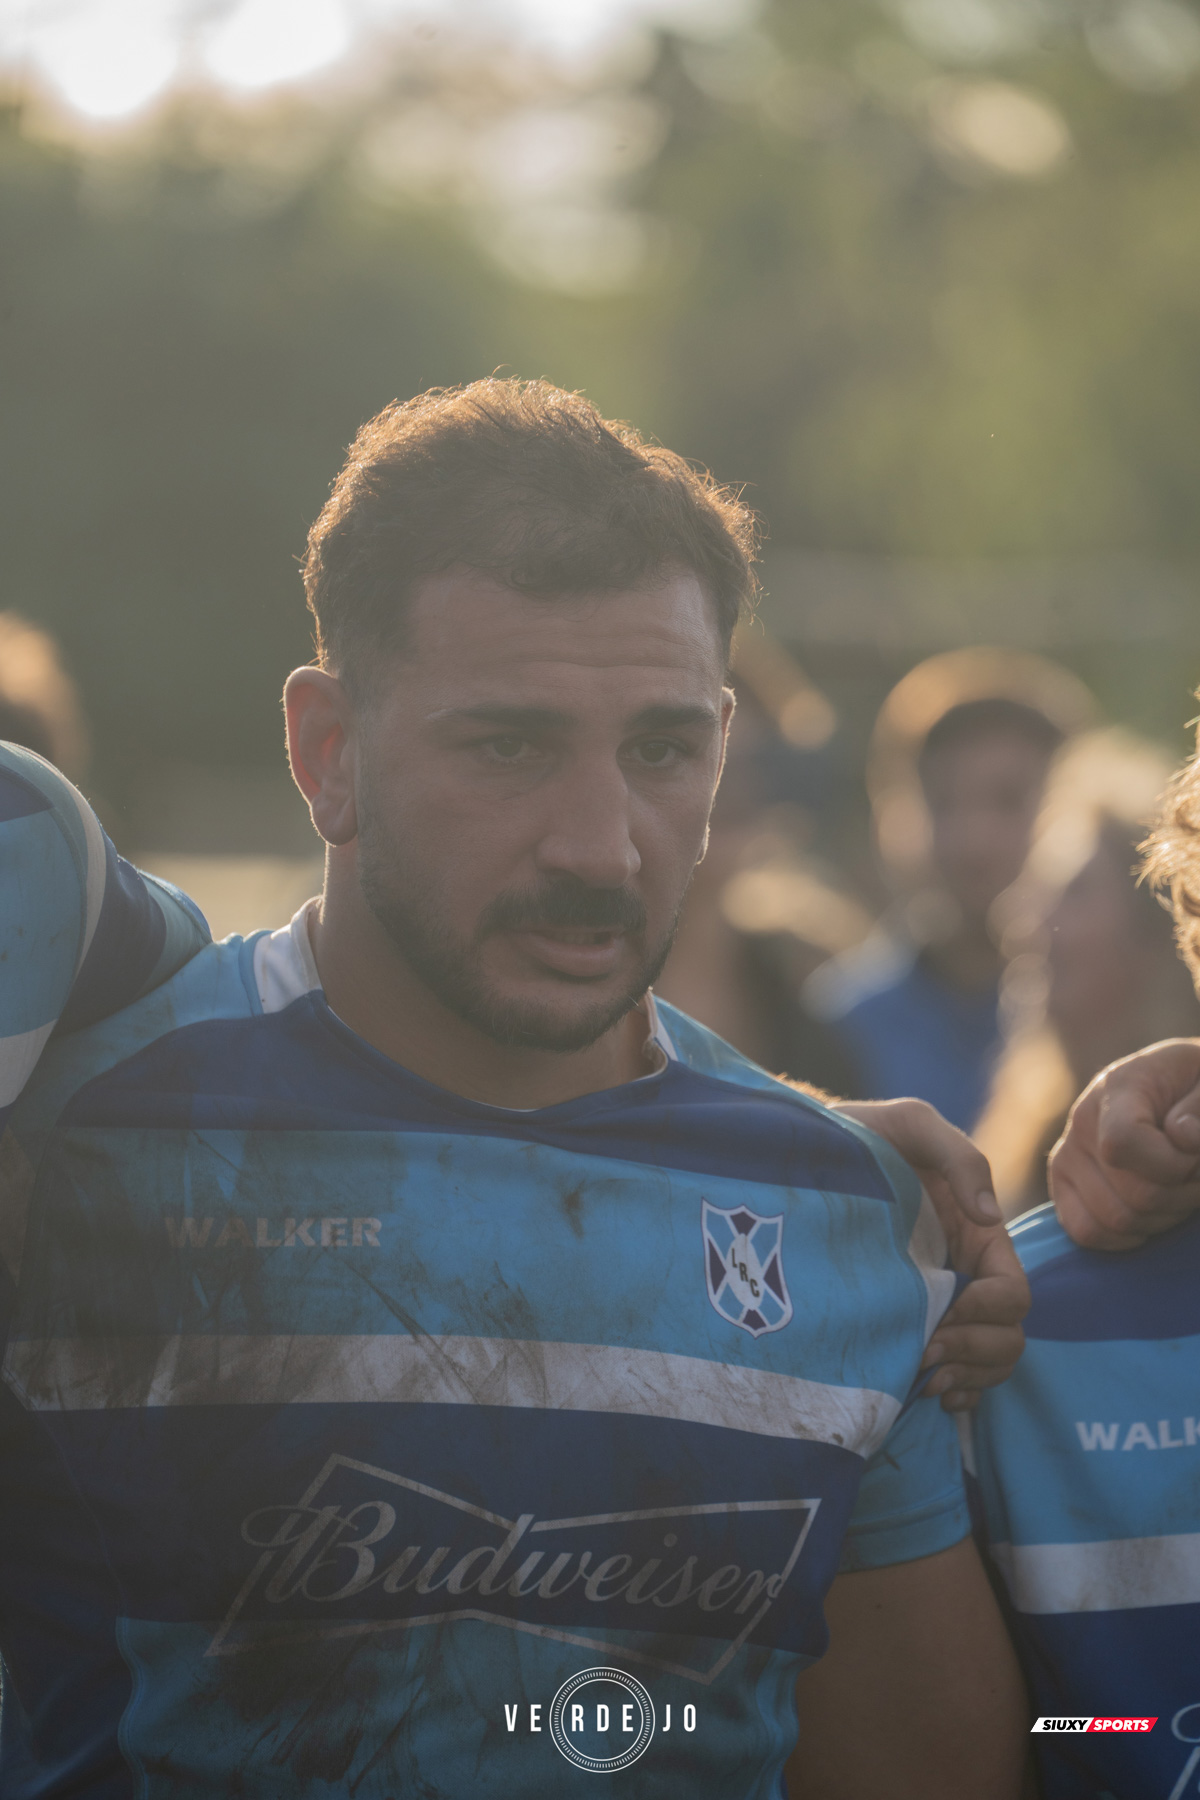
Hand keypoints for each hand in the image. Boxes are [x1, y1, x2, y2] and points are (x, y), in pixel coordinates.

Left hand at [832, 1097, 1028, 1412]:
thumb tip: (989, 1216)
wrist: (804, 1159)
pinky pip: (954, 1373)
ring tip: (925, 1379)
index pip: (1011, 1292)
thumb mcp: (911, 1126)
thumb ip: (959, 1158)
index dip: (991, 1311)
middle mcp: (964, 1275)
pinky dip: (956, 1392)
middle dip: (976, 1351)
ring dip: (967, 1377)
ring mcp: (937, 1305)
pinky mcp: (907, 1324)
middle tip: (927, 1354)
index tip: (949, 1311)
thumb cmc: (861, 1137)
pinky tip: (925, 1392)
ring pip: (986, 1361)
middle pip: (1007, 1336)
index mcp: (976, 1235)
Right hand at [1048, 1038, 1199, 1249]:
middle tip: (1198, 1174)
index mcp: (1118, 1088)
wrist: (1168, 1089)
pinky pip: (1086, 1232)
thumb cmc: (1194, 1086)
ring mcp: (1068, 1156)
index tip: (1196, 1153)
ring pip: (1118, 1220)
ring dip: (1165, 1215)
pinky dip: (1127, 1236)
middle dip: (1183, 1194)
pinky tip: (1152, 1213)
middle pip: (1135, 1194)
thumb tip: (1182, 1137)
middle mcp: (1082, 1122)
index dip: (1171, 1165)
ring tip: (1178, 1188)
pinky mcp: (1063, 1184)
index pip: (1123, 1142)